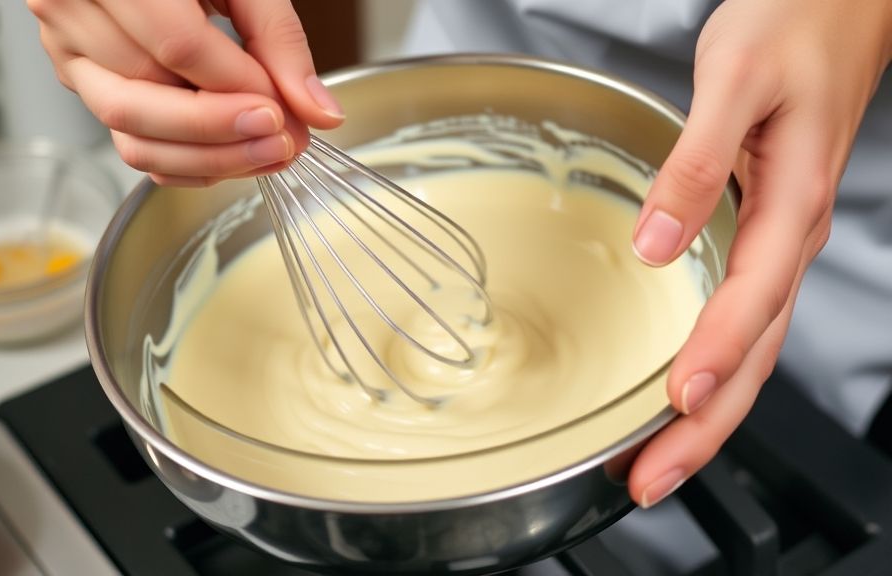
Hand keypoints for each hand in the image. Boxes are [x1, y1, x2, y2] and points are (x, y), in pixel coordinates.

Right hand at [27, 0, 343, 186]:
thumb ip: (279, 37)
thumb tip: (316, 110)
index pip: (179, 46)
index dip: (239, 87)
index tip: (287, 108)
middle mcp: (70, 12)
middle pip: (144, 102)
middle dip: (224, 133)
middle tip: (282, 138)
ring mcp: (69, 54)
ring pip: (131, 134)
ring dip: (208, 157)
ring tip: (266, 150)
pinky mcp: (83, 84)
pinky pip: (131, 144)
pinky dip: (186, 163)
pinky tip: (233, 155)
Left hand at [627, 0, 891, 506]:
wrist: (836, 0)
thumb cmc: (792, 25)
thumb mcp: (733, 80)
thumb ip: (697, 163)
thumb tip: (656, 243)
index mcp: (790, 204)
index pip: (751, 303)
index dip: (715, 359)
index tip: (675, 408)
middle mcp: (790, 236)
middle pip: (755, 354)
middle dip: (705, 427)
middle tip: (648, 480)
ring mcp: (781, 240)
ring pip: (751, 348)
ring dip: (709, 413)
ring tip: (657, 462)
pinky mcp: (766, 232)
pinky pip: (744, 318)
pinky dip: (716, 365)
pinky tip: (687, 389)